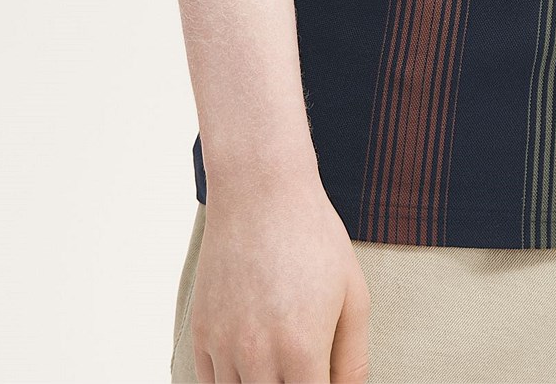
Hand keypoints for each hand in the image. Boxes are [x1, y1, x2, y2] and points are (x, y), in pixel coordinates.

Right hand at [188, 171, 370, 382]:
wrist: (260, 191)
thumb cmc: (314, 238)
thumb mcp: (353, 294)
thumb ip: (353, 357)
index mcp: (302, 348)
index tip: (321, 378)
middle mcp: (258, 354)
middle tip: (302, 366)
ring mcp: (224, 345)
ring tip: (278, 360)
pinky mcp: (201, 333)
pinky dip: (231, 382)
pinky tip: (251, 365)